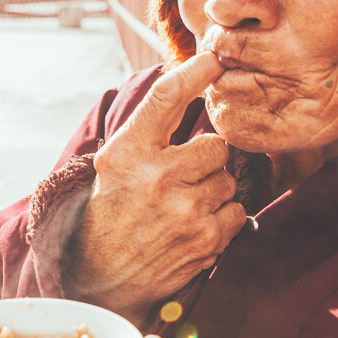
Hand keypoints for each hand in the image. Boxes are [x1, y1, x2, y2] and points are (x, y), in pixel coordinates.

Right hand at [66, 52, 246, 324]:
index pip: (166, 98)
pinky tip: (194, 226)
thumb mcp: (114, 163)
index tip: (212, 60)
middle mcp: (155, 177)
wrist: (101, 277)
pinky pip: (237, 211)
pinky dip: (222, 218)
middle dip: (206, 160)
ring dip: (213, 190)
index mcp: (128, 152)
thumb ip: (148, 130)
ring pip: (228, 180)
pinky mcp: (205, 239)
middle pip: (215, 146)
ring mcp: (184, 210)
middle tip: (183, 176)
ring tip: (182, 206)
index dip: (193, 73)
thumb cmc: (111, 212)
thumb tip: (185, 82)